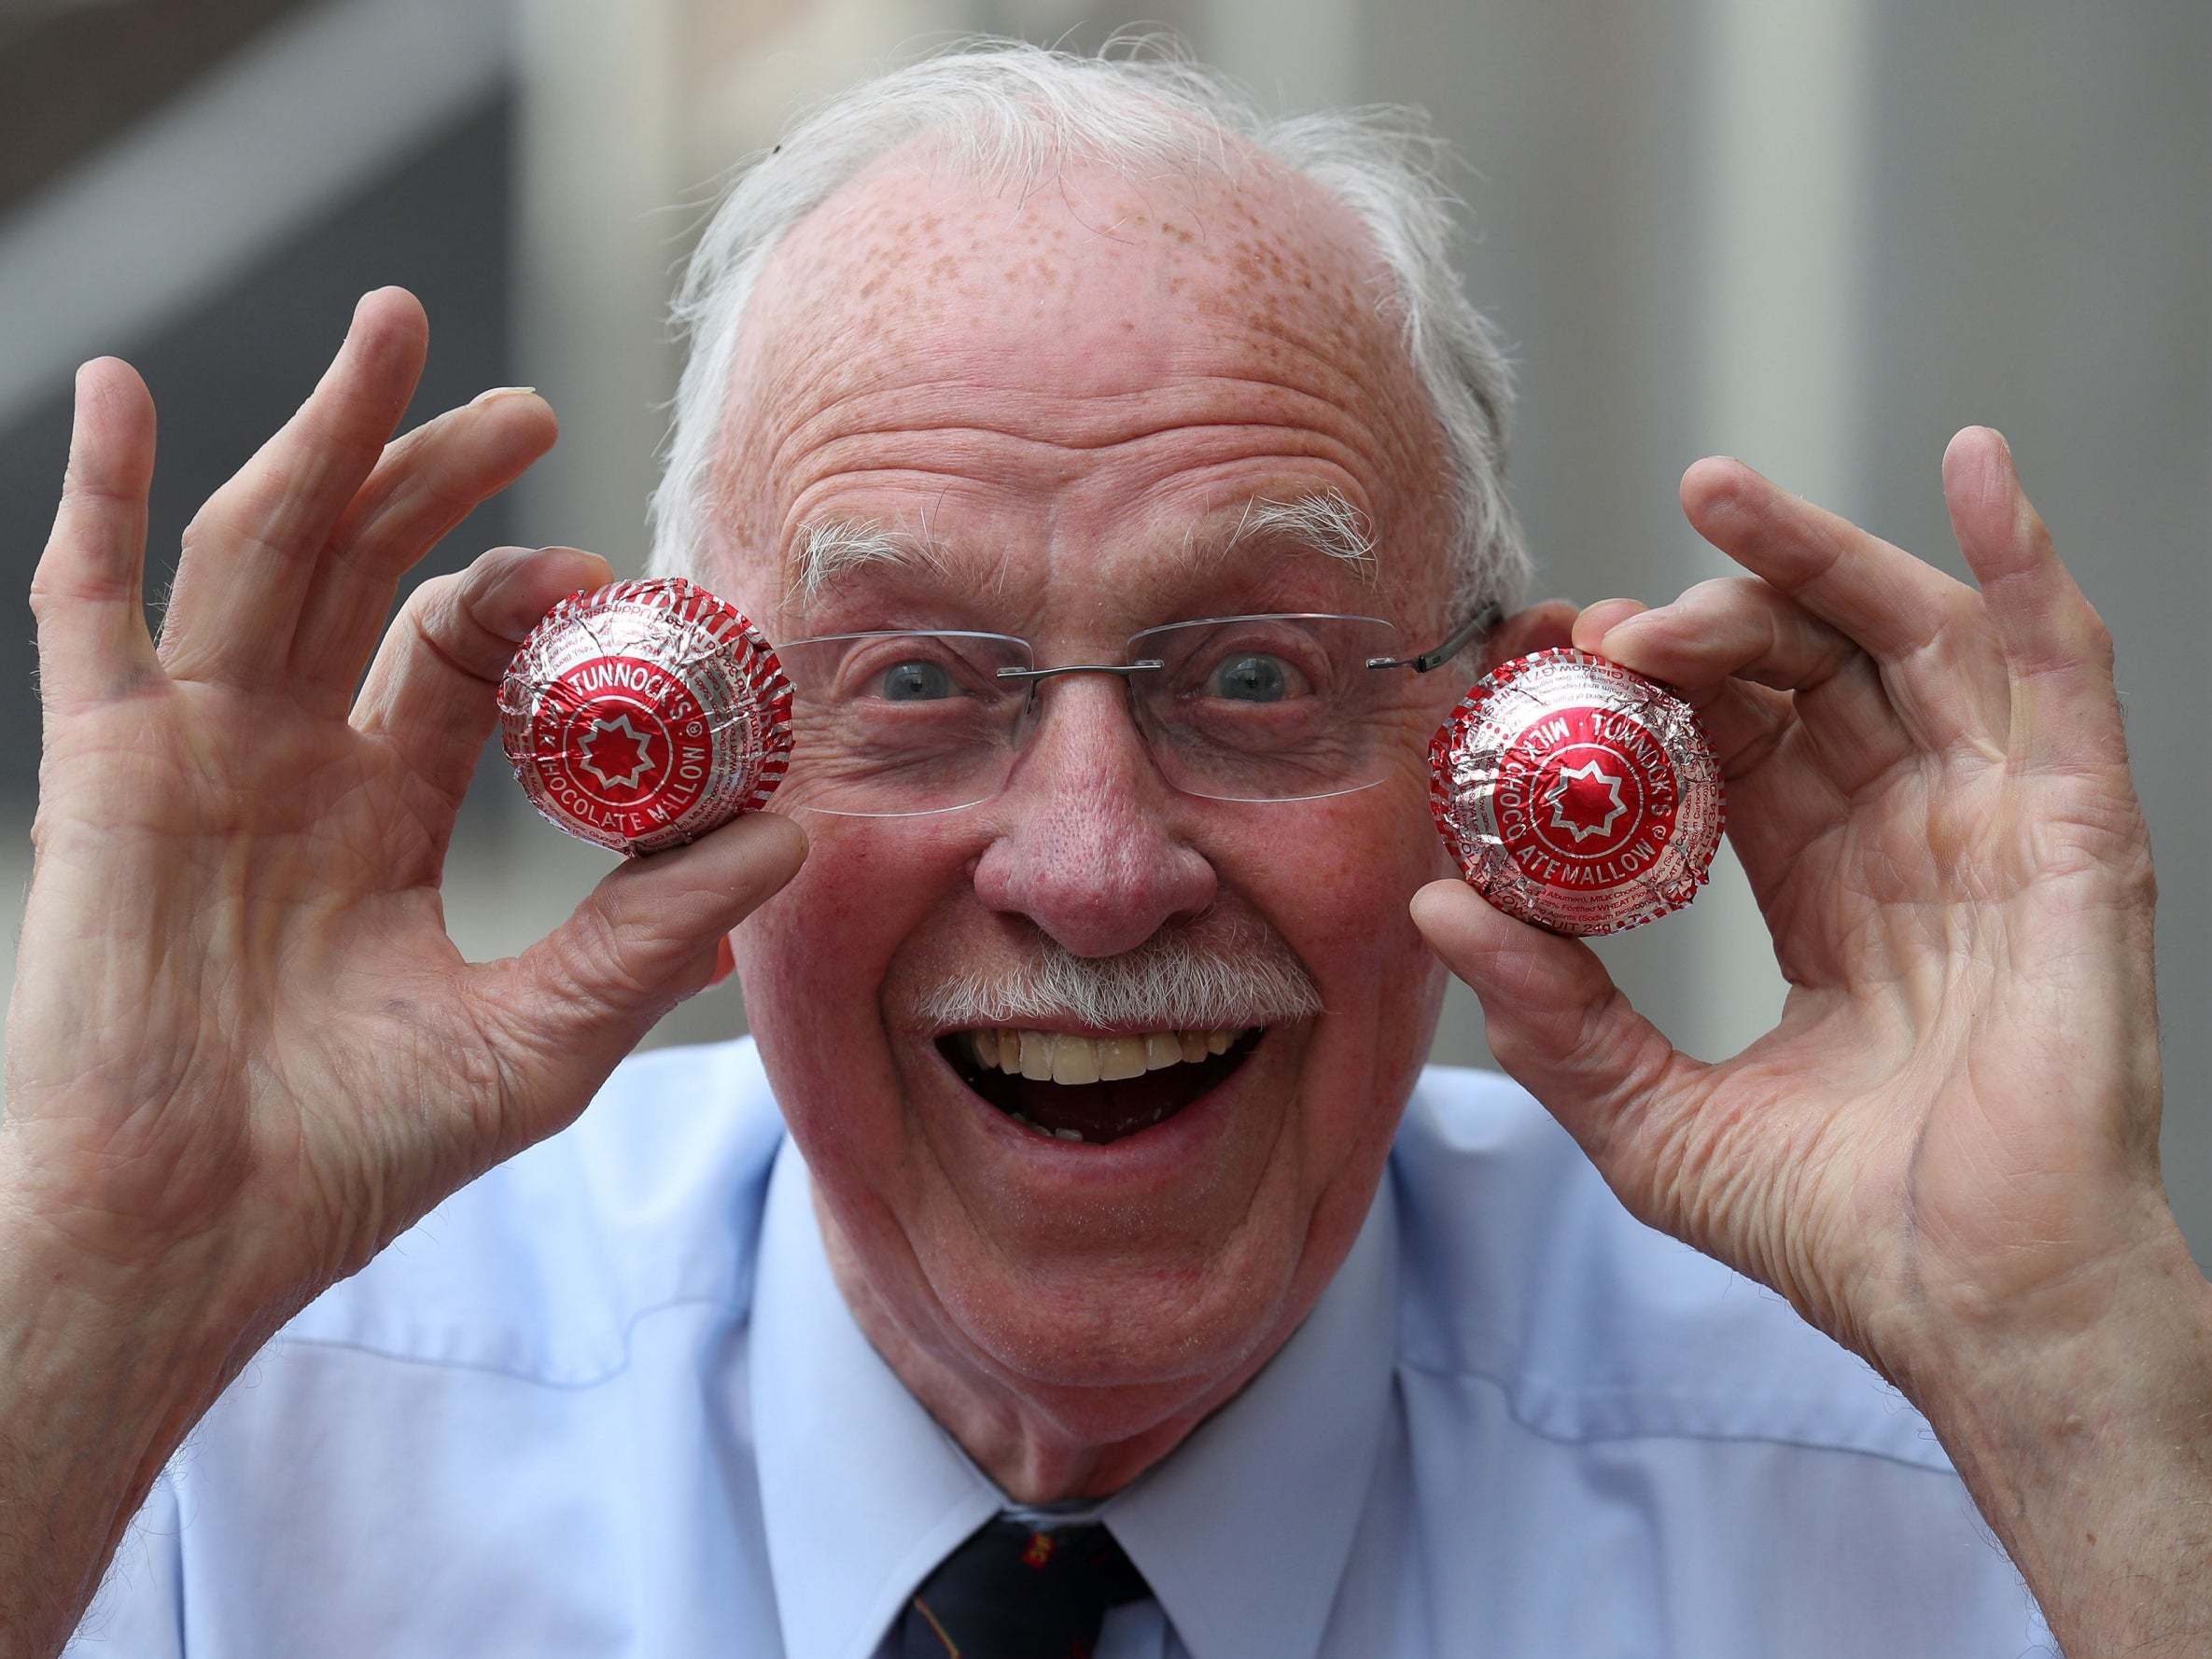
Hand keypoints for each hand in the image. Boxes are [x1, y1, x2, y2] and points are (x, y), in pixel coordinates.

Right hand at [3, 288, 805, 1318]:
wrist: (201, 1235)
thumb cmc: (355, 1156)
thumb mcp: (541, 1035)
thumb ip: (655, 933)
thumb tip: (793, 835)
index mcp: (381, 813)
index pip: (463, 660)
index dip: (539, 605)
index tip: (625, 582)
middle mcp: (289, 763)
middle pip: (367, 574)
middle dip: (441, 480)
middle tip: (534, 409)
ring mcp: (194, 753)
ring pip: (261, 554)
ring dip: (323, 438)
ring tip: (396, 326)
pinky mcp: (106, 769)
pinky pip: (85, 607)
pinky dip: (98, 496)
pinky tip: (124, 389)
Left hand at [1412, 430, 2169, 1393]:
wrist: (1970, 1310)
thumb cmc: (1839, 1231)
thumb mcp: (1650, 1119)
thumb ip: (1550, 1016)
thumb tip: (1438, 905)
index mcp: (1822, 888)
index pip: (1728, 739)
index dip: (1646, 684)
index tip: (1550, 651)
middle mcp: (1907, 838)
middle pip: (1807, 670)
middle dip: (1705, 616)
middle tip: (1602, 614)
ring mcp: (1995, 826)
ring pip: (1909, 638)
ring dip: (1814, 558)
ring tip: (1712, 499)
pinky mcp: (2076, 833)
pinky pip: (2061, 670)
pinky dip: (2023, 561)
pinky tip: (1974, 470)